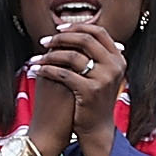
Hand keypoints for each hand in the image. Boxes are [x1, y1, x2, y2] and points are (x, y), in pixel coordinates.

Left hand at [31, 20, 126, 140]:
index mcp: (118, 59)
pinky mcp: (90, 91)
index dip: (77, 27)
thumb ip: (92, 54)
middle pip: (85, 39)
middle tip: (43, 41)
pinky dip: (47, 70)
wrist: (97, 129)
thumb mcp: (100, 74)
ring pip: (72, 56)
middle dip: (60, 38)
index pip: (98, 32)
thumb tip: (71, 31)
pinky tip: (37, 71)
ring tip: (37, 58)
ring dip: (50, 55)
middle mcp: (115, 66)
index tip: (59, 29)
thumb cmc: (93, 100)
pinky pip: (64, 74)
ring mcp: (104, 78)